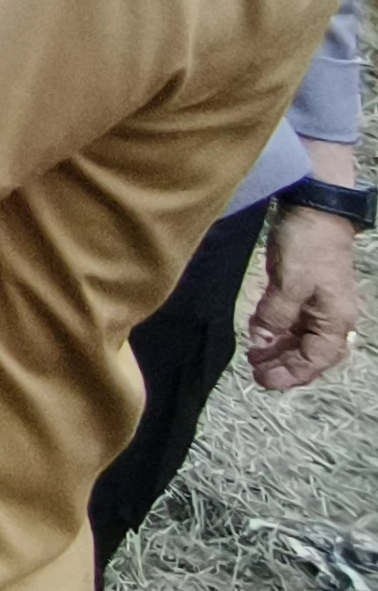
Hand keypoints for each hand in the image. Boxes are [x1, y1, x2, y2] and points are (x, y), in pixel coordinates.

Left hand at [247, 204, 363, 390]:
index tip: (265, 381)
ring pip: (301, 339)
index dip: (292, 373)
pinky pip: (293, 321)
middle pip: (311, 353)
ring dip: (280, 351)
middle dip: (285, 366)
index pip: (317, 359)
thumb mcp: (289, 282)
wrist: (315, 210)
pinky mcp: (306, 291)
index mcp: (336, 320)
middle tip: (256, 373)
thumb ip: (276, 315)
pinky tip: (258, 334)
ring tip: (255, 359)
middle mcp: (332, 317)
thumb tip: (262, 341)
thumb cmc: (307, 246)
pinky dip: (277, 331)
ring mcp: (320, 305)